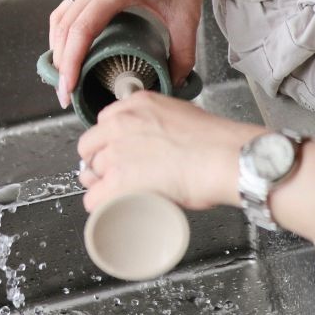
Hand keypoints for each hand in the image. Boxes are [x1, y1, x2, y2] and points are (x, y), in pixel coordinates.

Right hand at [48, 0, 213, 106]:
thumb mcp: (187, 14)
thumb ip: (183, 52)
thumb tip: (175, 81)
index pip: (81, 30)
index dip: (71, 63)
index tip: (69, 88)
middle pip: (64, 27)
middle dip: (61, 63)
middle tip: (65, 94)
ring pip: (62, 17)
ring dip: (59, 47)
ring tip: (66, 76)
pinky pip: (70, 8)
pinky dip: (65, 31)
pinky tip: (72, 49)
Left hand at [76, 90, 261, 212]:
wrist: (223, 157)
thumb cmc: (214, 141)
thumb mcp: (182, 114)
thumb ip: (163, 121)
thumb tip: (162, 138)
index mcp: (137, 105)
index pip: (104, 122)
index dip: (109, 141)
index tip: (117, 151)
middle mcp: (121, 124)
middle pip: (91, 148)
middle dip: (101, 163)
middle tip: (117, 175)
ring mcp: (116, 153)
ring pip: (90, 174)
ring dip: (101, 185)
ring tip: (119, 194)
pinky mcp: (118, 181)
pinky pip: (94, 199)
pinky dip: (101, 207)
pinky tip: (113, 209)